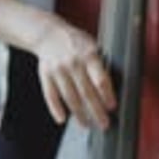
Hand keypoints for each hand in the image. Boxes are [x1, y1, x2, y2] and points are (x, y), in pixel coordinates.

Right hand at [35, 15, 115, 129]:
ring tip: (86, 125)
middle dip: (96, 111)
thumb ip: (99, 65)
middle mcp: (73, 63)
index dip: (107, 95)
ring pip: (70, 97)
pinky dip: (56, 108)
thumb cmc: (75, 42)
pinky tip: (62, 119)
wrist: (49, 33)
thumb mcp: (92, 46)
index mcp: (89, 54)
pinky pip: (51, 95)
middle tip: (104, 124)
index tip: (112, 107)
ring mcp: (58, 69)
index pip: (100, 79)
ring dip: (79, 114)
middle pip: (87, 92)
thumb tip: (110, 88)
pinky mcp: (46, 75)